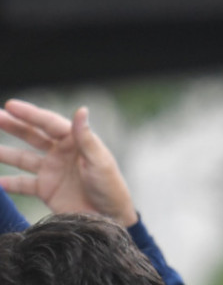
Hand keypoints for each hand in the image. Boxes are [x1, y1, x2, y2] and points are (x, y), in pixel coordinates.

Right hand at [0, 99, 137, 226]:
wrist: (109, 218)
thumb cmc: (110, 187)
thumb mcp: (99, 161)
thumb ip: (85, 138)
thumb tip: (81, 109)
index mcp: (75, 142)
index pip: (49, 124)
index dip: (30, 114)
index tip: (10, 105)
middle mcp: (61, 153)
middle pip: (32, 136)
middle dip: (13, 126)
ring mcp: (52, 171)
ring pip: (22, 159)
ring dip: (5, 153)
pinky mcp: (46, 190)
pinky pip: (22, 184)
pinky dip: (8, 183)